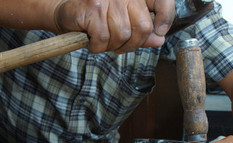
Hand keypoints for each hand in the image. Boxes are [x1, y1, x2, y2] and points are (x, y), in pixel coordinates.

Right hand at [54, 0, 174, 52]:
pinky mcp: (93, 6)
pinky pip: (104, 38)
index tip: (160, 32)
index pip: (162, 0)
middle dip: (133, 43)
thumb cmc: (96, 18)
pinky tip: (92, 42)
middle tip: (121, 46)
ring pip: (123, 34)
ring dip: (112, 46)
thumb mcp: (123, 23)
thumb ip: (142, 30)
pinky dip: (98, 47)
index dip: (166, 17)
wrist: (66, 13)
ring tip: (103, 41)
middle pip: (143, 26)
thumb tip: (159, 39)